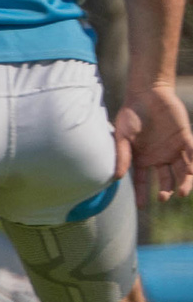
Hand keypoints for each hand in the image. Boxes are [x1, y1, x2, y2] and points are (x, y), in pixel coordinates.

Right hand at [113, 84, 192, 203]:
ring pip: (183, 170)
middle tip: (164, 197)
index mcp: (142, 158)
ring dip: (184, 182)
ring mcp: (173, 148)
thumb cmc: (130, 114)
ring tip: (182, 192)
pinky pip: (192, 152)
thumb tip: (117, 177)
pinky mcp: (185, 138)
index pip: (142, 181)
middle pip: (165, 179)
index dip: (141, 194)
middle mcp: (159, 157)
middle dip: (166, 190)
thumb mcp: (122, 136)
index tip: (142, 208)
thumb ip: (123, 155)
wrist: (147, 94)